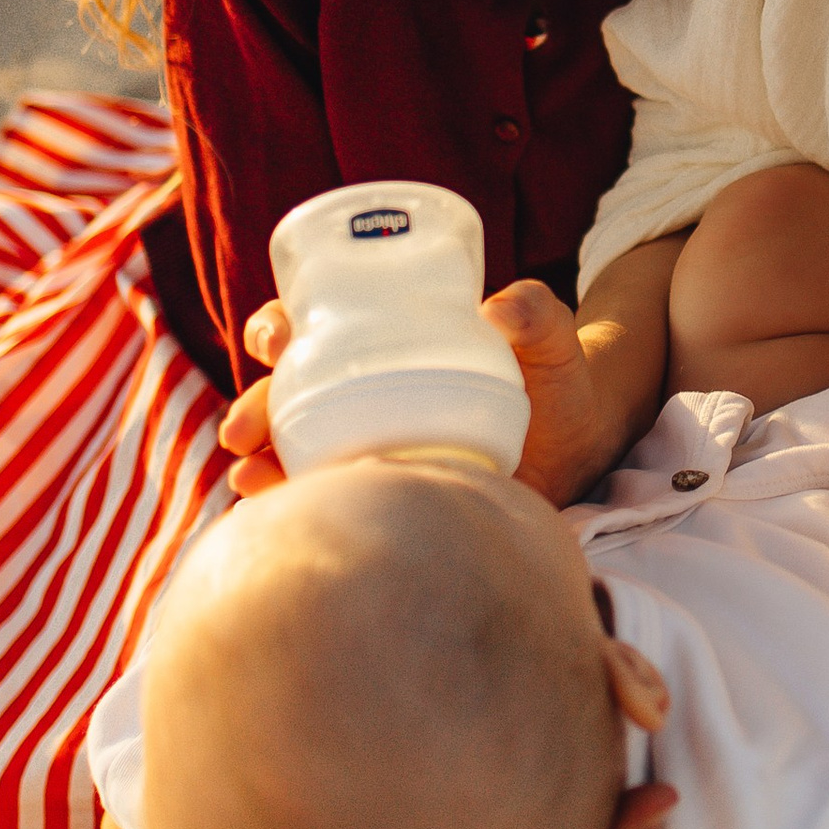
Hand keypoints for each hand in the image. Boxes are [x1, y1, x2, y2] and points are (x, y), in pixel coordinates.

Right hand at [218, 283, 617, 507]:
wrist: (585, 446)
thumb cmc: (557, 379)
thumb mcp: (549, 339)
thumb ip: (536, 314)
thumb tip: (501, 307)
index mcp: (387, 350)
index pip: (315, 333)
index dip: (278, 330)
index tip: (274, 339)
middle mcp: (368, 400)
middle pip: (291, 399)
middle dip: (256, 410)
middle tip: (244, 431)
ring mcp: (375, 452)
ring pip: (298, 456)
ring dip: (262, 467)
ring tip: (249, 481)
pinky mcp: (393, 499)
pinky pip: (335, 506)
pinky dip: (302, 512)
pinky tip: (279, 521)